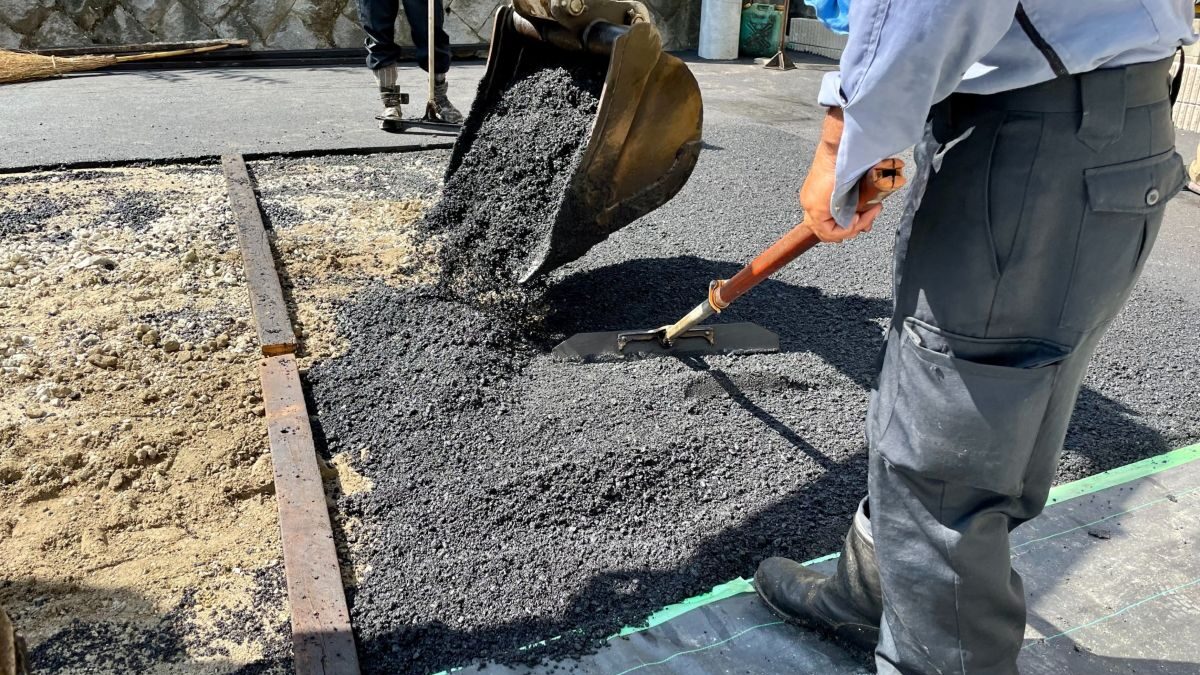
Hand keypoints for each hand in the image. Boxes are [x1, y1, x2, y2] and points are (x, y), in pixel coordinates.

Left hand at [799, 107, 883, 242]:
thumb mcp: (856, 184)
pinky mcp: (816, 209)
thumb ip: (858, 202)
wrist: (842, 149)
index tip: (866, 221)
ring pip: (830, 233)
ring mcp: (811, 207)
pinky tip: (859, 217)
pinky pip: (830, 231)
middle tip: (870, 219)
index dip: (848, 228)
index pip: (829, 223)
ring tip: (869, 214)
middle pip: (829, 231)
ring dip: (854, 228)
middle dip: (853, 229)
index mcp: (818, 196)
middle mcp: (811, 203)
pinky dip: (847, 228)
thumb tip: (868, 214)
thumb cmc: (851, 158)